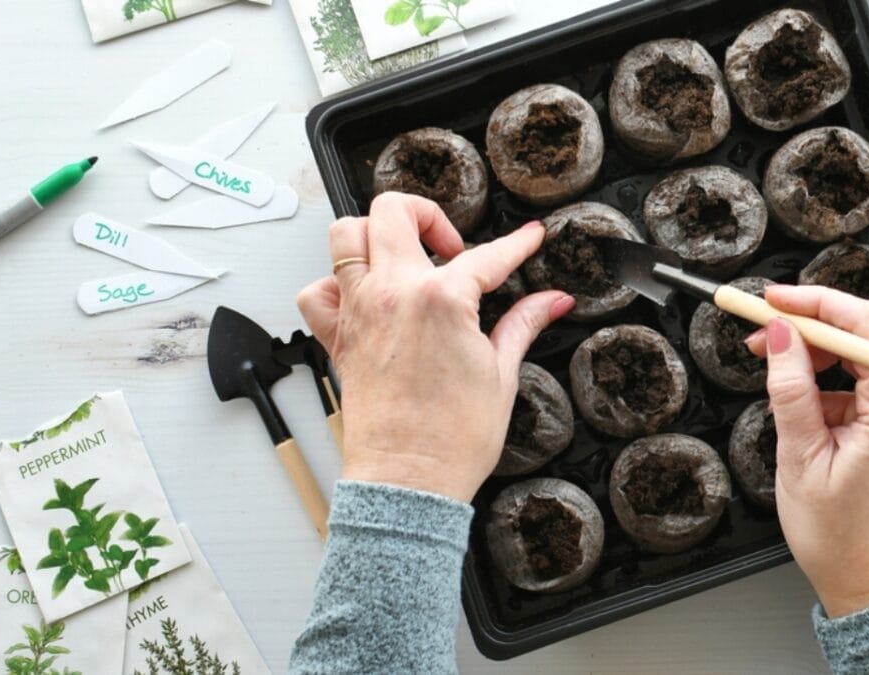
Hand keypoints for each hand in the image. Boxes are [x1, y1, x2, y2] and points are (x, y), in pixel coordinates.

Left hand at [295, 193, 574, 502]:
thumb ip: (523, 325)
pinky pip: (316, 292)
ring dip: (374, 234)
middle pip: (394, 212)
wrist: (409, 482)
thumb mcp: (501, 374)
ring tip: (402, 255)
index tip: (528, 238)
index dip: (517, 244)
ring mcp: (359, 312)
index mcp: (442, 300)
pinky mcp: (338, 339)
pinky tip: (362, 297)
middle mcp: (393, 294)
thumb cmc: (451, 440)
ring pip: (346, 236)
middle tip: (452, 245)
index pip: (488, 255)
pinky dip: (333, 285)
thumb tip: (552, 301)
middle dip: (428, 214)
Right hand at [746, 285, 868, 617]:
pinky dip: (828, 378)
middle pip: (865, 330)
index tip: (769, 300)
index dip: (812, 303)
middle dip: (809, 322)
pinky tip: (799, 398)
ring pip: (862, 351)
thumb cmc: (841, 535)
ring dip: (815, 350)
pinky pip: (865, 378)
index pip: (862, 324)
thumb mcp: (800, 457)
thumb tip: (776, 335)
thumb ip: (790, 388)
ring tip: (770, 362)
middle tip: (759, 326)